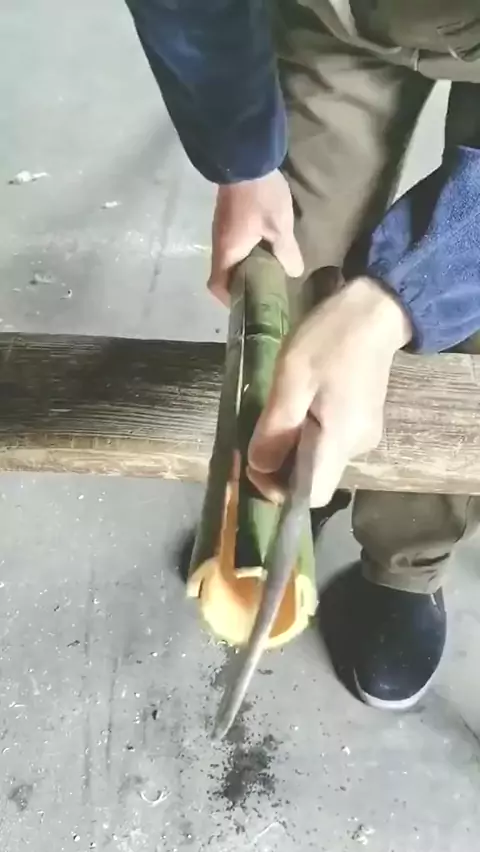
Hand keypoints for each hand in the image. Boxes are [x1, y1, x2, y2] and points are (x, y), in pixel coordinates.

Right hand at [208, 169, 303, 304]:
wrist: (245, 157)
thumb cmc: (260, 197)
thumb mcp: (279, 227)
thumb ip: (286, 252)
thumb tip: (293, 272)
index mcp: (227, 252)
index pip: (216, 286)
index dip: (229, 299)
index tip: (248, 303)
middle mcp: (220, 244)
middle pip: (224, 274)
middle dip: (241, 285)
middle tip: (265, 290)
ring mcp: (222, 230)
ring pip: (230, 259)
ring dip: (246, 268)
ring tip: (270, 272)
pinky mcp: (229, 219)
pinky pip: (235, 245)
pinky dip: (248, 253)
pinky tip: (267, 249)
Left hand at [247, 277, 411, 506]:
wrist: (375, 309)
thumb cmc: (330, 340)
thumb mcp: (292, 379)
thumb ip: (276, 429)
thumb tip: (259, 468)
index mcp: (341, 441)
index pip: (312, 496)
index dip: (280, 490)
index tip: (256, 464)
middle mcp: (357, 447)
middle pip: (313, 478)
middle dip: (280, 465)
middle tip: (257, 431)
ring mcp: (363, 434)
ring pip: (318, 459)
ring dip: (291, 446)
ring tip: (276, 411)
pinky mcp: (361, 420)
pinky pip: (327, 441)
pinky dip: (305, 433)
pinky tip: (296, 404)